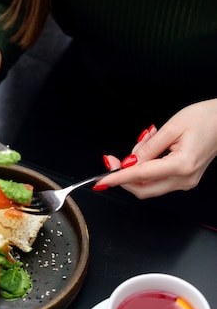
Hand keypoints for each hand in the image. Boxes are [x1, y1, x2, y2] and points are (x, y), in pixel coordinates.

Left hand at [99, 99, 216, 197]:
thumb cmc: (205, 119)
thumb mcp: (171, 127)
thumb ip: (147, 148)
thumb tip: (128, 163)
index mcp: (182, 164)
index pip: (141, 175)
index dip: (119, 178)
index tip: (102, 181)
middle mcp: (184, 179)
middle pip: (143, 189)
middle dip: (124, 177)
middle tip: (112, 161)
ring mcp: (186, 182)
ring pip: (149, 186)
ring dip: (137, 170)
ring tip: (145, 141)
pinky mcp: (185, 180)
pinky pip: (158, 180)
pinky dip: (147, 169)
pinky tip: (151, 150)